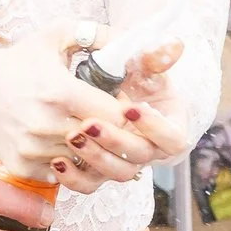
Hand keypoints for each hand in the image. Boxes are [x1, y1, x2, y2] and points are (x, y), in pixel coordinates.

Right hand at [0, 23, 125, 174]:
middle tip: (113, 125)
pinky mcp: (22, 167)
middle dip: (113, 135)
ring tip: (90, 134)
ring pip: (84, 162)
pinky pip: (63, 176)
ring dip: (93, 152)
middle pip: (103, 143)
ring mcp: (32, 150)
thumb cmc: (19, 62)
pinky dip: (70, 165)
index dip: (127, 114)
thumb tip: (130, 39)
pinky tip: (68, 146)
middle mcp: (45, 124)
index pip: (116, 116)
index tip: (125, 108)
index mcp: (60, 91)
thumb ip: (96, 34)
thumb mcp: (55, 36)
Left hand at [53, 39, 191, 193]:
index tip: (129, 108)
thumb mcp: (141, 63)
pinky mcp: (100, 172)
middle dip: (115, 141)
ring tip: (72, 136)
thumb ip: (153, 57)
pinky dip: (74, 178)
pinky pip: (90, 185)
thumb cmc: (130, 74)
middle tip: (90, 124)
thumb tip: (173, 45)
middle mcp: (150, 149)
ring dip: (95, 158)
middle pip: (140, 158)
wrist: (105, 86)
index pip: (172, 138)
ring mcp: (125, 162)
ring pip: (117, 174)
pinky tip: (57, 161)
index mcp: (169, 126)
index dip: (153, 127)